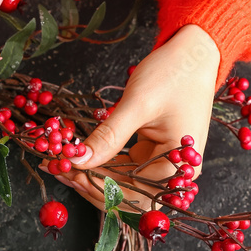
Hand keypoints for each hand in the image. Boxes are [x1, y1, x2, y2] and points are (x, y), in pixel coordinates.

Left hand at [49, 25, 220, 210]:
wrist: (194, 54)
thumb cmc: (173, 75)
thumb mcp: (138, 105)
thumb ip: (109, 136)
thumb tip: (77, 160)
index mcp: (177, 168)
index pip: (130, 192)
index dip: (96, 187)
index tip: (68, 172)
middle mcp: (172, 174)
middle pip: (125, 195)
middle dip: (90, 186)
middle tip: (57, 169)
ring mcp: (161, 166)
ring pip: (120, 184)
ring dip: (91, 177)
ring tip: (59, 164)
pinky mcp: (150, 156)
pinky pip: (122, 170)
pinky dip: (100, 166)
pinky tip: (76, 158)